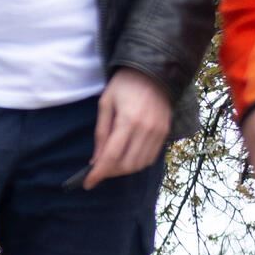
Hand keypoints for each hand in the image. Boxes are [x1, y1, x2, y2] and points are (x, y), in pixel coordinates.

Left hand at [84, 68, 172, 188]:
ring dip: (123, 170)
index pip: (111, 156)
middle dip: (110, 172)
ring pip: (139, 165)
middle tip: (99, 170)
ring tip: (112, 164)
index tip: (88, 183)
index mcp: (128, 120)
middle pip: (126, 165)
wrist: (154, 71)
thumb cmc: (124, 85)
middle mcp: (146, 130)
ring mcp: (158, 133)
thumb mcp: (105, 104)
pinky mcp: (165, 133)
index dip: (99, 173)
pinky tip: (126, 157)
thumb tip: (96, 160)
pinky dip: (136, 163)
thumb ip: (101, 133)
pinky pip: (150, 158)